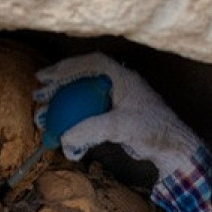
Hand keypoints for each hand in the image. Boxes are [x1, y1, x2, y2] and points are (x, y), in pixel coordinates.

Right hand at [34, 53, 200, 179]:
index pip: (88, 64)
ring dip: (62, 108)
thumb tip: (65, 138)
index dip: (64, 68)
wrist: (172, 148)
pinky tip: (63, 136)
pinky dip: (75, 124)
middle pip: (81, 81)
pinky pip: (89, 116)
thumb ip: (92, 130)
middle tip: (38, 98)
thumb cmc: (152, 130)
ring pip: (82, 99)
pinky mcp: (115, 118)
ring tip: (43, 119)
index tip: (44, 77)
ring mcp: (116, 101)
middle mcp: (117, 84)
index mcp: (121, 76)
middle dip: (57, 89)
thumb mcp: (121, 127)